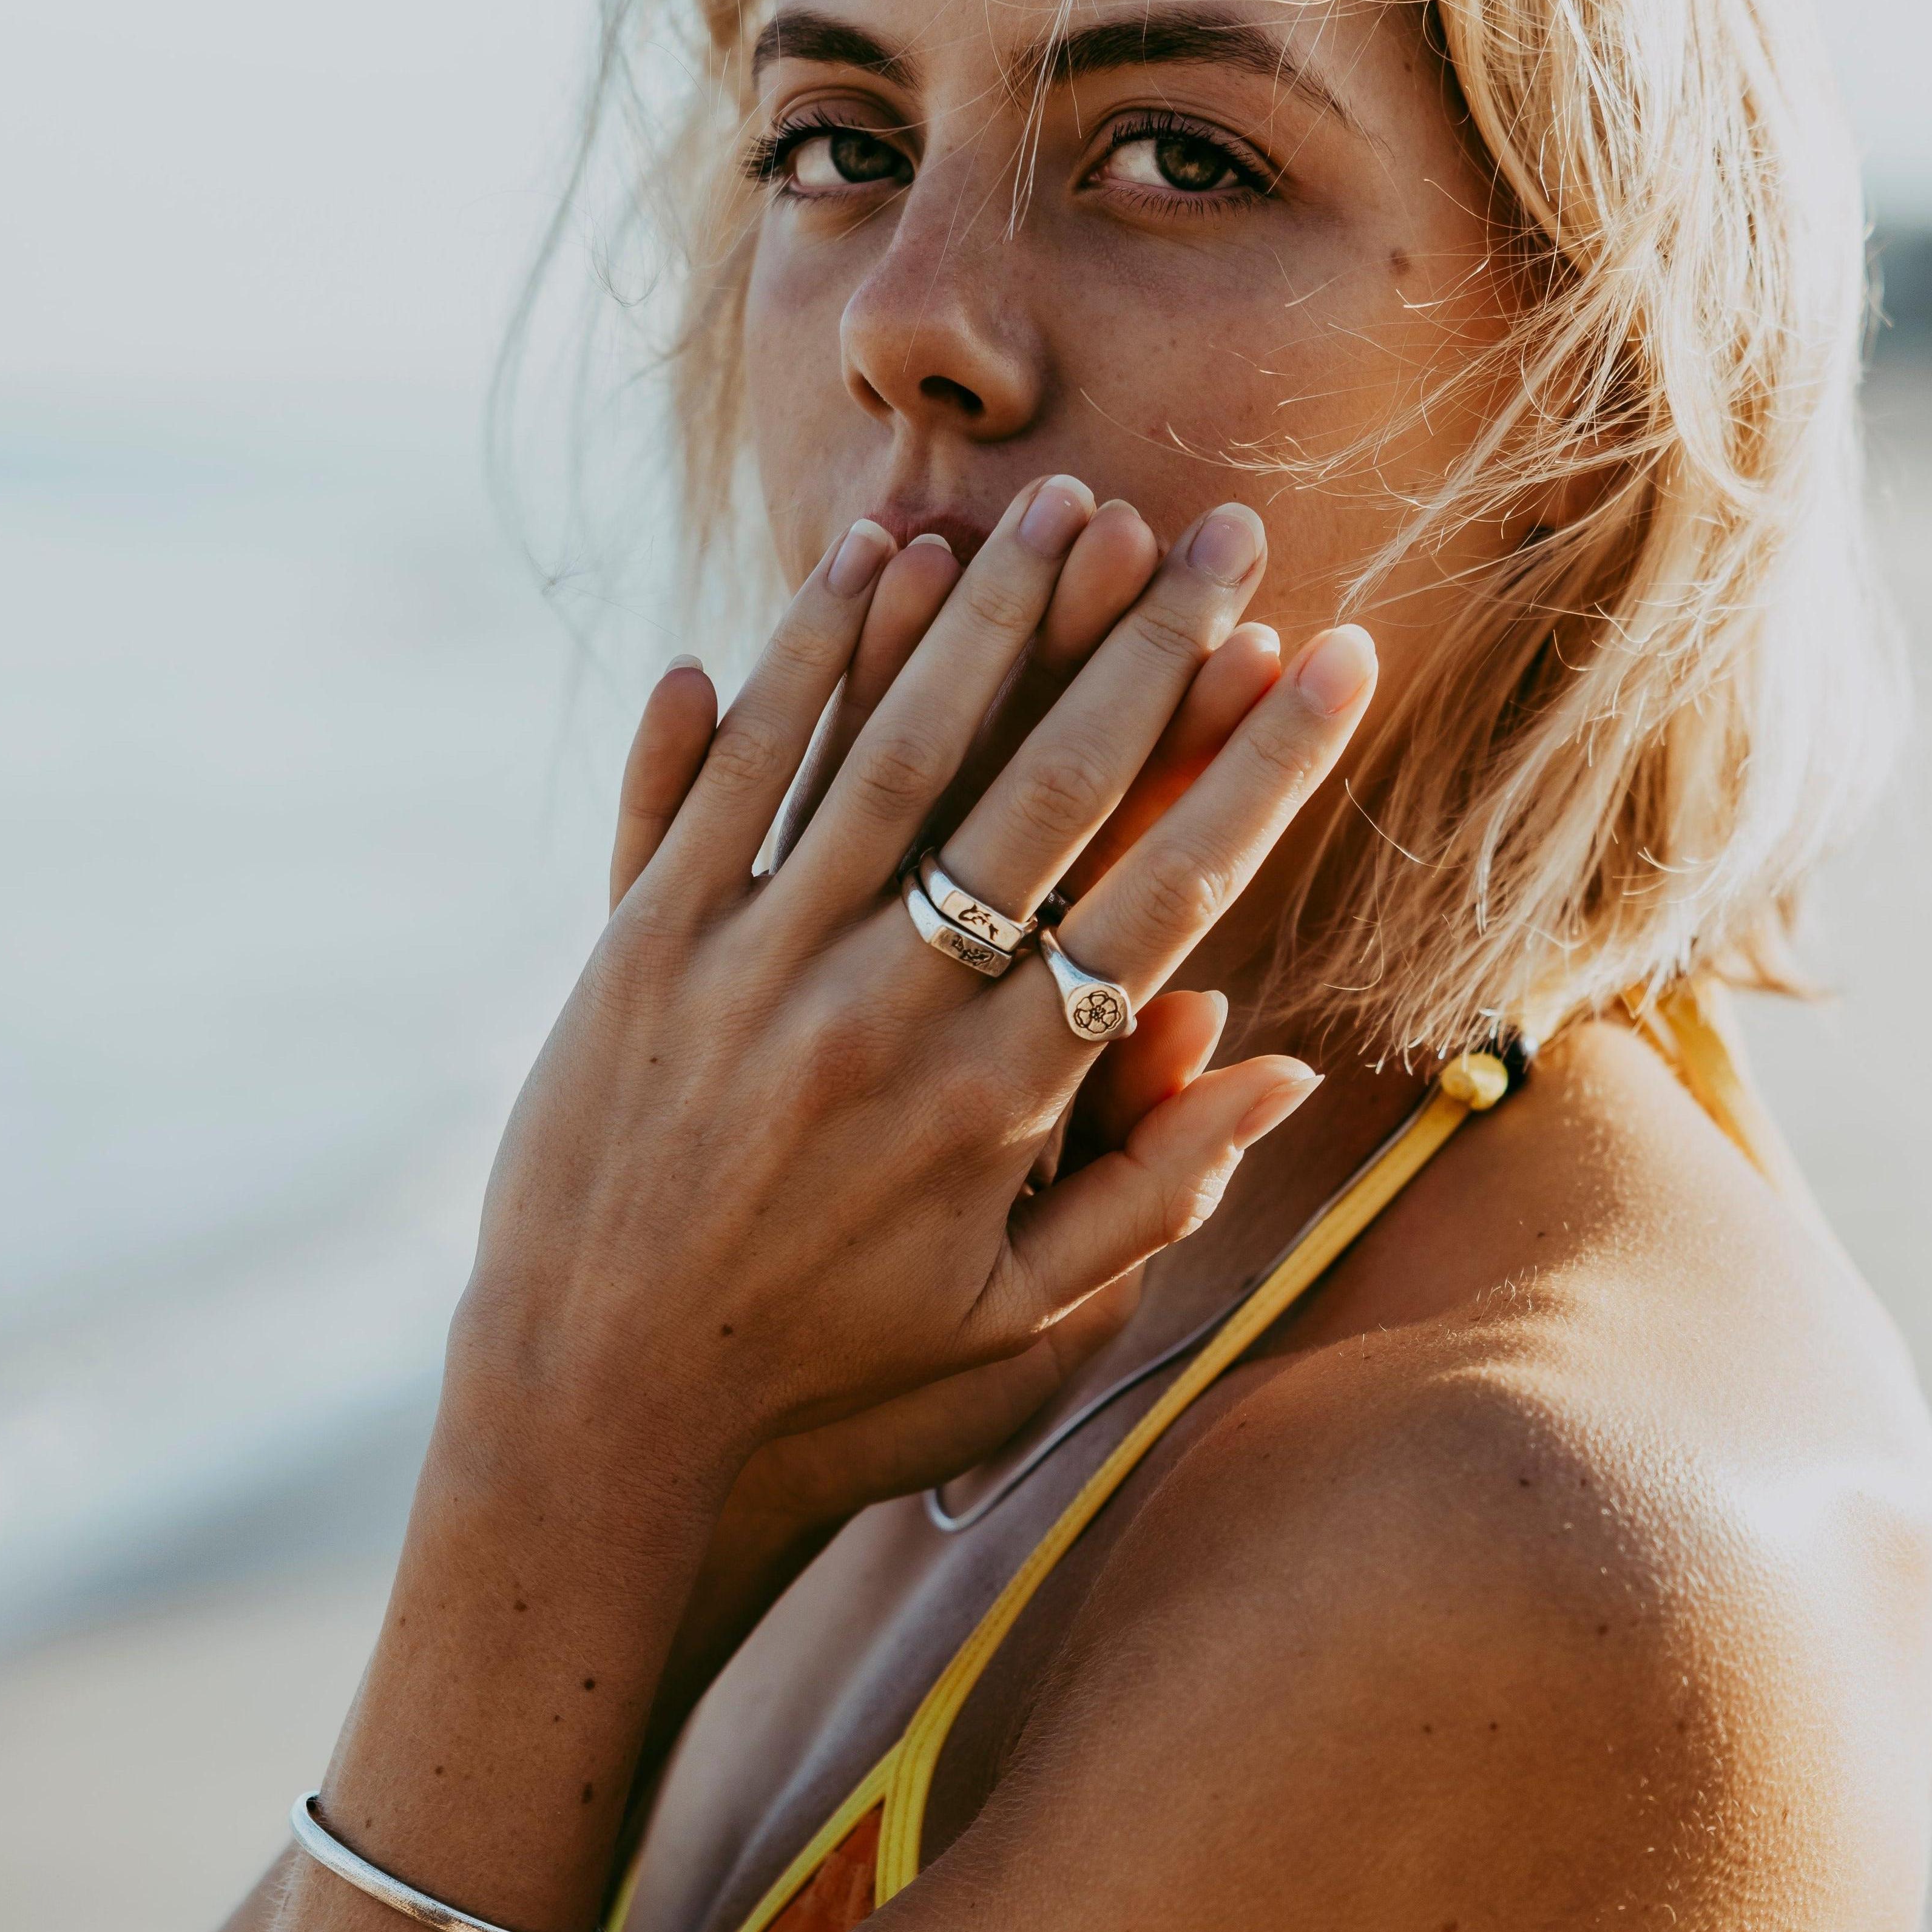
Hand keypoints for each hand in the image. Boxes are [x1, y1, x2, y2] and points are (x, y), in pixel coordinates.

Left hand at [455, 476, 1377, 1484]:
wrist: (595, 1426)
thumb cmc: (832, 1392)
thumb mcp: (1021, 1331)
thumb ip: (1153, 1197)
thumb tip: (1274, 1065)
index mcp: (998, 1101)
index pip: (1166, 894)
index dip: (1264, 765)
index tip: (1335, 655)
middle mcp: (886, 1008)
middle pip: (1044, 789)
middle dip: (1147, 646)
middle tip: (1222, 529)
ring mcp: (754, 964)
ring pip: (891, 750)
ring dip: (988, 616)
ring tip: (1066, 504)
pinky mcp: (641, 948)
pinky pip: (730, 775)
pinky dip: (797, 661)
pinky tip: (863, 563)